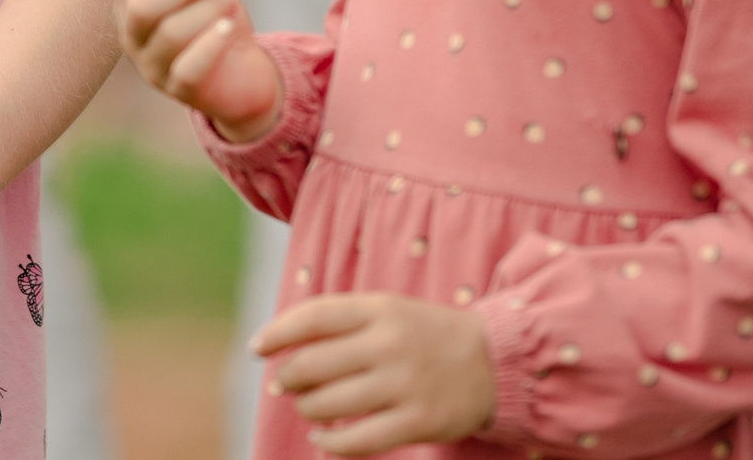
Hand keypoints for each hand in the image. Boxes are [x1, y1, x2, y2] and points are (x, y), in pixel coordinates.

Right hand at [116, 0, 281, 139]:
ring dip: (208, 10)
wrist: (242, 73)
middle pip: (141, 6)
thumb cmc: (212, 24)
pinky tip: (228, 29)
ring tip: (230, 5)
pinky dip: (213, 43)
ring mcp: (153, 69)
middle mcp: (133, 41)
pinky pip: (189, 68)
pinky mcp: (181, 92)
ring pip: (171, 33)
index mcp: (129, 10)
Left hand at [254, 293, 495, 454]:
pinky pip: (358, 441)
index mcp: (379, 309)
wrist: (496, 362)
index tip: (257, 348)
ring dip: (306, 410)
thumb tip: (278, 346)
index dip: (276, 333)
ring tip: (308, 408)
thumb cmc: (425, 335)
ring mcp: (405, 385)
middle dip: (288, 379)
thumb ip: (339, 322)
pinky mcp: (419, 422)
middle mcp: (389, 344)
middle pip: (313, 365)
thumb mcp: (387, 310)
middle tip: (284, 385)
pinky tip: (322, 439)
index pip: (312, 316)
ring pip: (329, 405)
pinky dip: (329, 444)